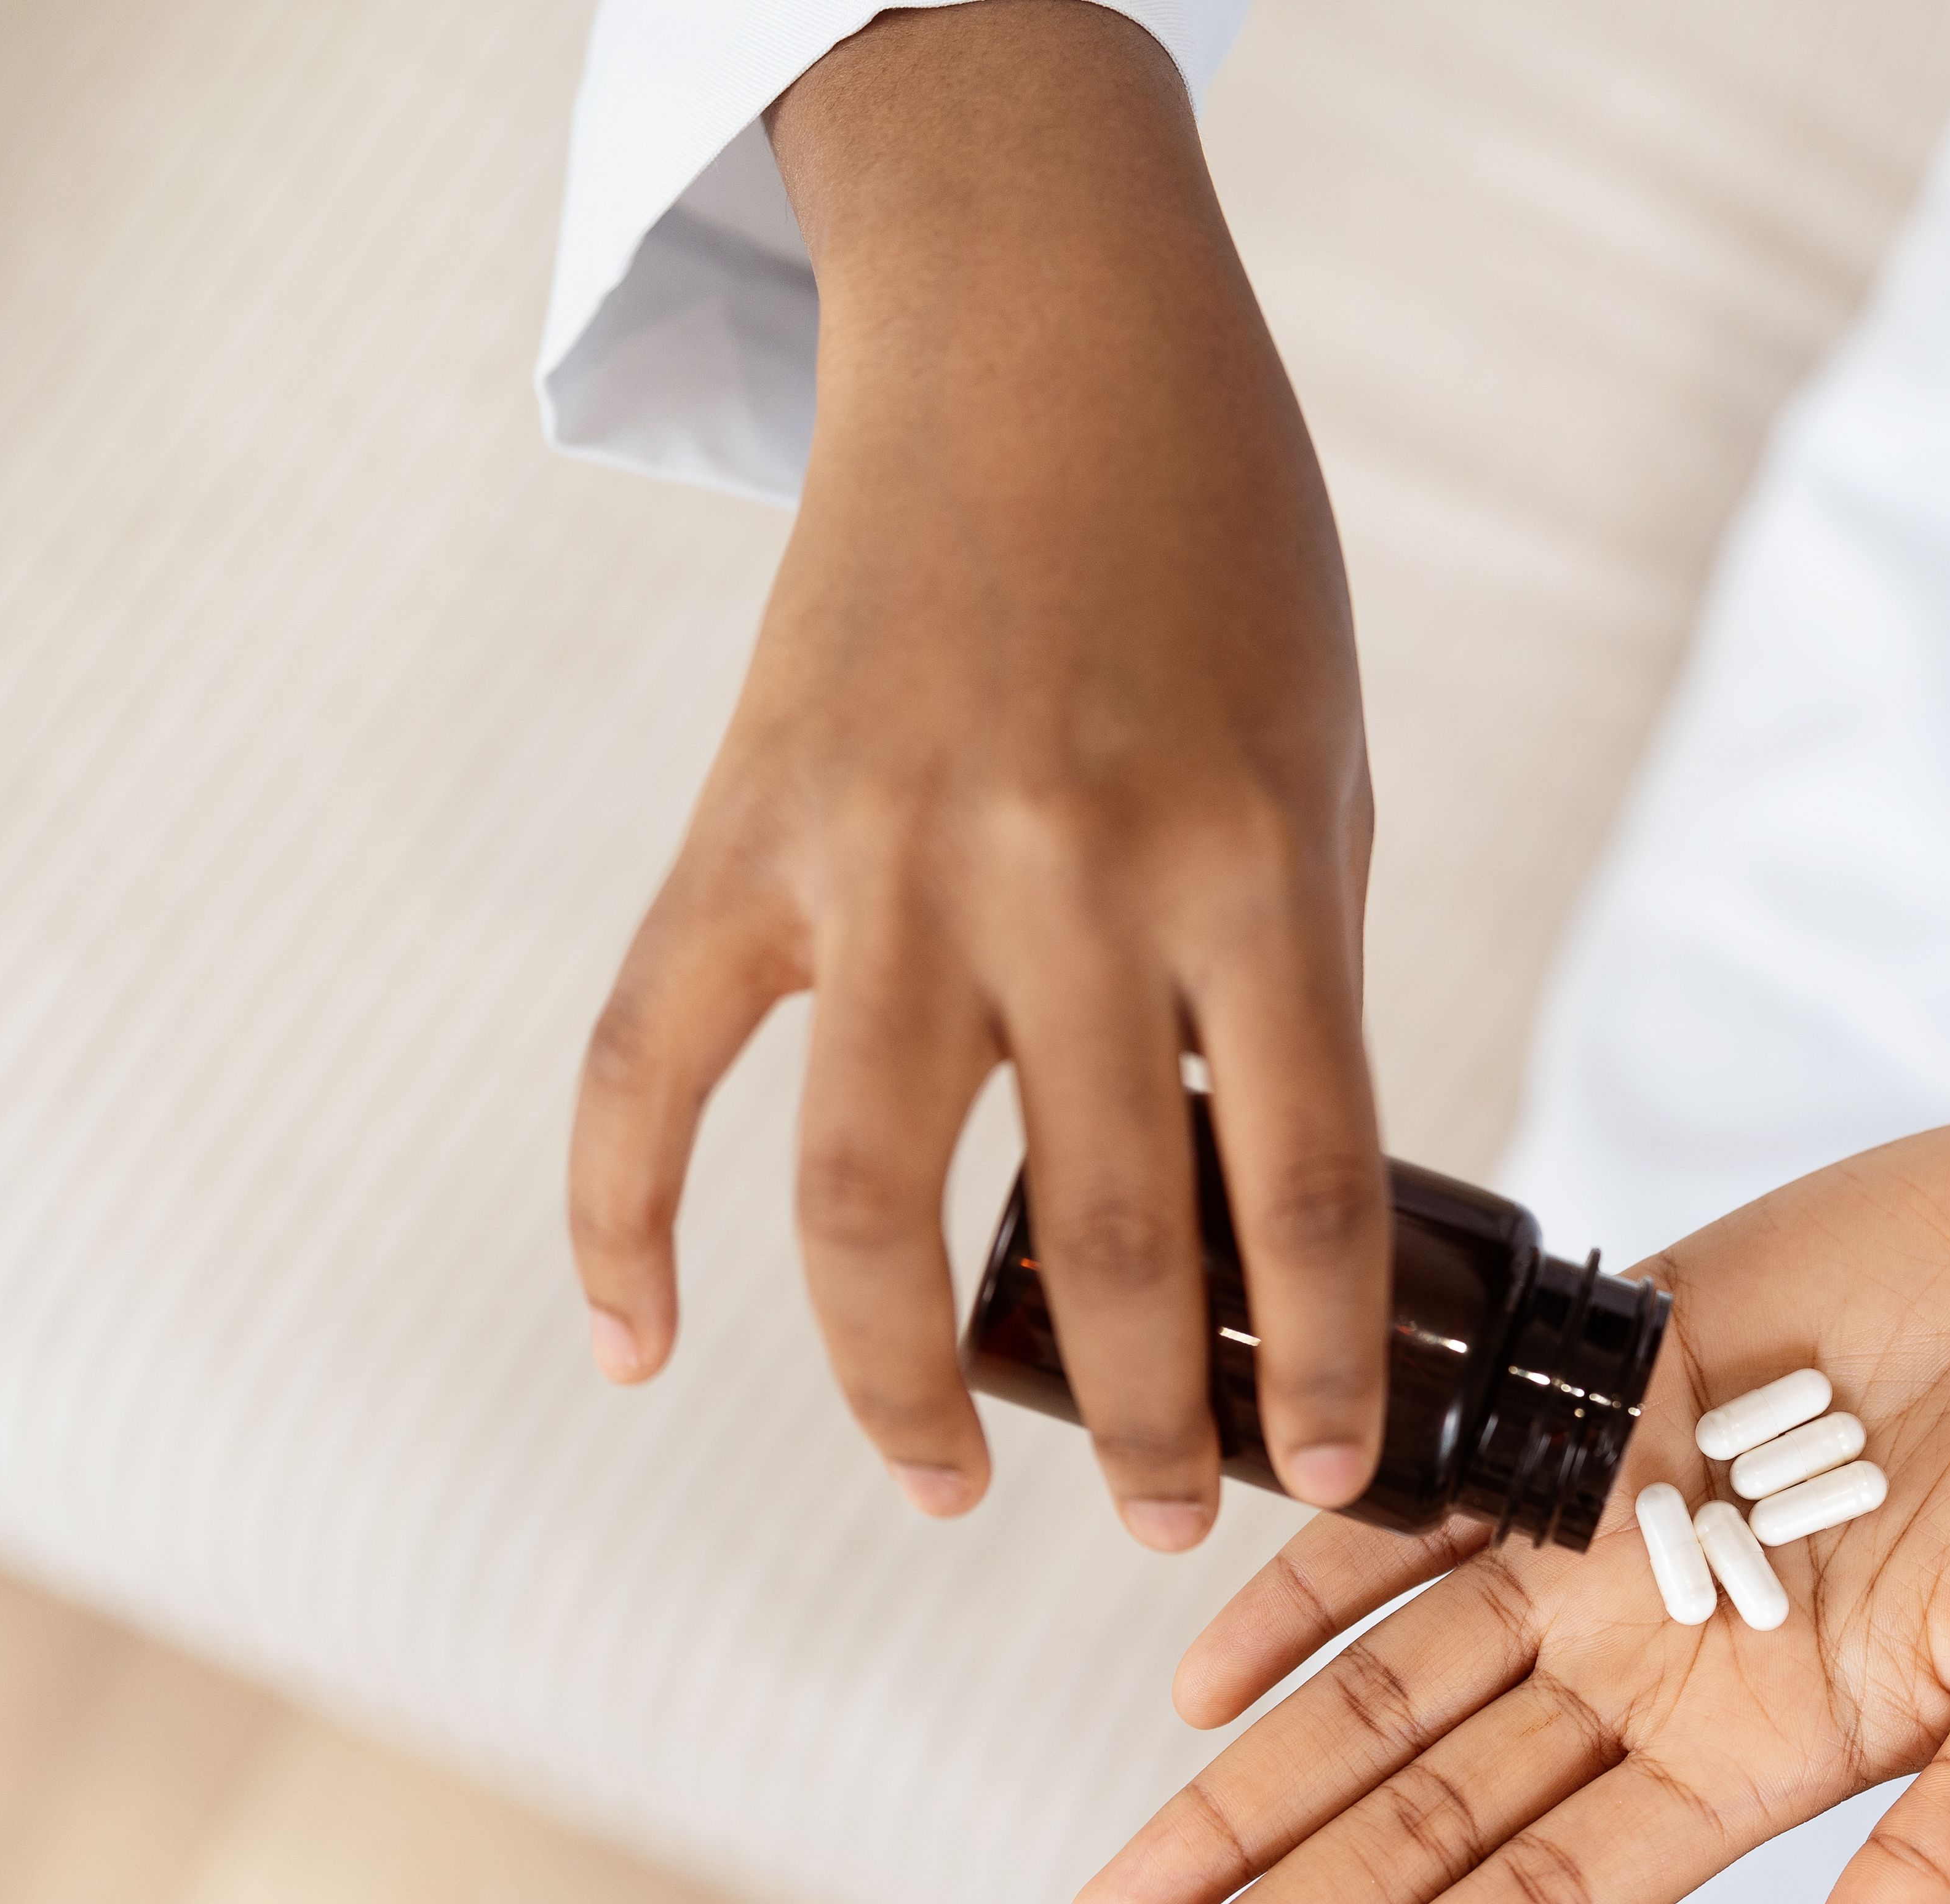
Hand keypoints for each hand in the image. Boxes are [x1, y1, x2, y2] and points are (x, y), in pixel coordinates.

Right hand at [568, 0, 1386, 1550]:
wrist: (1045, 335)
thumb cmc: (1228, 563)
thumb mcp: (1330, 770)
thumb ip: (1295, 984)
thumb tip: (1273, 1213)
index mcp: (1251, 863)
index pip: (1307, 1186)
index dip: (1327, 1365)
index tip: (1334, 1479)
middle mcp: (1064, 876)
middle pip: (1102, 1231)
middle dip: (1146, 1418)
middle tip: (1164, 1522)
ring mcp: (882, 859)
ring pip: (859, 1203)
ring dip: (900, 1384)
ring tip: (941, 1485)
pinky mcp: (742, 833)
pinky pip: (643, 1067)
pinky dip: (615, 1223)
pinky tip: (637, 1351)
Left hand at [1065, 1064, 1949, 1903]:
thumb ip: (1944, 1859)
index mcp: (1774, 1751)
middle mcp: (1666, 1662)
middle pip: (1425, 1824)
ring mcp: (1624, 1532)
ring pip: (1389, 1689)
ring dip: (1244, 1789)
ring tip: (1111, 1901)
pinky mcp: (1610, 1391)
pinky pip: (1426, 1500)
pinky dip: (1313, 1579)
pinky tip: (1200, 1671)